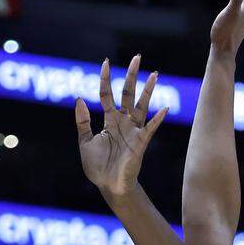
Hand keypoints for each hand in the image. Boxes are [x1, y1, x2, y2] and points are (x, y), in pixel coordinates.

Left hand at [74, 55, 167, 198]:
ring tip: (154, 74)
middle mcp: (123, 122)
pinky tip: (163, 109)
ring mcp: (133, 131)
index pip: (107, 94)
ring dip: (147, 91)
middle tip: (137, 58)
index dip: (105, 79)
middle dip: (131, 76)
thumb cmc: (98, 166)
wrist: (108, 186)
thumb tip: (80, 99)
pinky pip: (150, 128)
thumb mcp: (85, 142)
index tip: (105, 62)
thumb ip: (83, 122)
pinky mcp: (140, 143)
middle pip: (128, 94)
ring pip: (141, 106)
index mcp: (109, 121)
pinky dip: (157, 119)